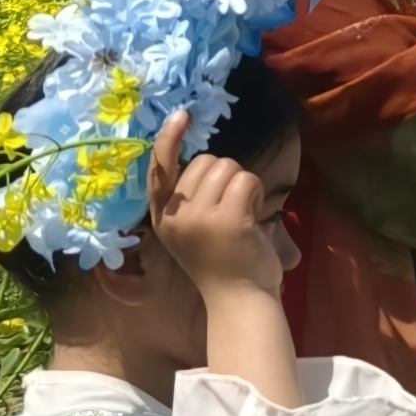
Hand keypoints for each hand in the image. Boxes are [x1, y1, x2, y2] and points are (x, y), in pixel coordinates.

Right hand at [147, 112, 286, 299]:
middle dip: (225, 175)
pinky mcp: (226, 219)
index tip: (181, 116)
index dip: (168, 141)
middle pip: (204, 162)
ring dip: (243, 185)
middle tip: (233, 210)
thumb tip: (209, 162)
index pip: (159, 171)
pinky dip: (256, 193)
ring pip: (227, 167)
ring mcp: (199, 217)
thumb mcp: (195, 229)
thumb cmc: (225, 262)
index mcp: (164, 218)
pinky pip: (246, 180)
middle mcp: (175, 216)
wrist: (240, 299)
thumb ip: (193, 199)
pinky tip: (254, 218)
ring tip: (243, 216)